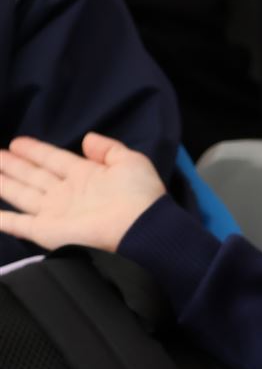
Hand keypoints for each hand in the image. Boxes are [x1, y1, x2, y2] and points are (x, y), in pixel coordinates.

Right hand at [0, 134, 165, 253]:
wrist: (140, 228)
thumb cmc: (138, 195)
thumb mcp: (129, 162)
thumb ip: (108, 148)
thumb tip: (88, 138)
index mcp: (86, 176)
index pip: (54, 159)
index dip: (36, 151)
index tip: (17, 142)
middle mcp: (67, 194)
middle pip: (33, 175)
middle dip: (14, 165)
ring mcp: (54, 213)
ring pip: (21, 194)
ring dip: (3, 183)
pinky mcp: (46, 231)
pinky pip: (18, 224)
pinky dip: (2, 220)